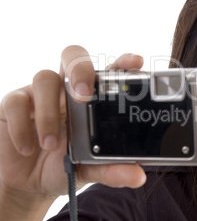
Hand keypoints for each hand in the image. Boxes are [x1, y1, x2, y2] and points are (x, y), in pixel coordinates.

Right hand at [0, 45, 146, 219]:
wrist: (29, 183)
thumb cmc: (64, 165)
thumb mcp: (89, 169)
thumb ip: (111, 170)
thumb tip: (137, 177)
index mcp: (92, 99)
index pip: (109, 71)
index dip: (123, 62)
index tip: (136, 62)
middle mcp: (67, 90)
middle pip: (74, 57)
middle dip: (81, 69)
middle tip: (84, 95)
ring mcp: (41, 94)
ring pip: (44, 78)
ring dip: (49, 113)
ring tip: (51, 144)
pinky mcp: (15, 105)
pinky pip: (16, 101)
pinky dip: (23, 126)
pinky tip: (29, 148)